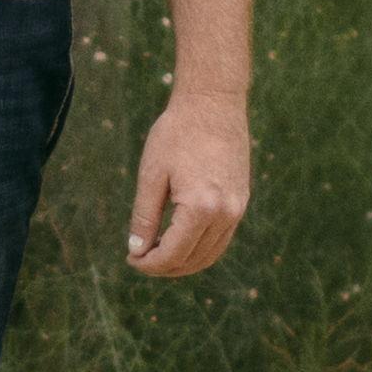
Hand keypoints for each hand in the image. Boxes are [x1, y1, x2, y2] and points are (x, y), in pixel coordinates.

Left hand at [128, 90, 249, 278]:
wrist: (213, 103)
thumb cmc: (177, 133)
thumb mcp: (152, 175)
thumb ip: (144, 217)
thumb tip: (136, 250)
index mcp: (200, 207)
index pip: (173, 254)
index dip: (149, 264)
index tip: (130, 259)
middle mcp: (225, 213)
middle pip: (193, 260)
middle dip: (164, 267)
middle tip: (140, 259)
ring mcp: (237, 209)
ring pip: (210, 255)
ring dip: (183, 262)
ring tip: (157, 254)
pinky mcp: (241, 201)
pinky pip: (221, 239)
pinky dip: (200, 248)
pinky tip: (179, 241)